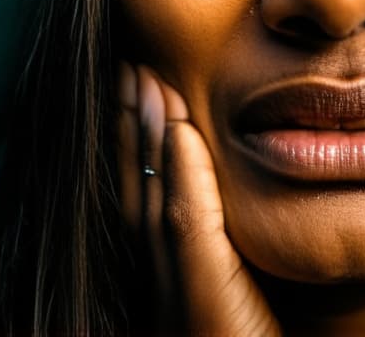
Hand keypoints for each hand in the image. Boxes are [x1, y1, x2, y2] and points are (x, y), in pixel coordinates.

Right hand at [117, 63, 279, 335]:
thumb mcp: (238, 287)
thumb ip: (227, 243)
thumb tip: (228, 192)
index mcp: (171, 272)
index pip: (147, 189)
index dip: (137, 136)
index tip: (138, 81)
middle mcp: (161, 275)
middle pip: (136, 183)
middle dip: (127, 123)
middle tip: (126, 64)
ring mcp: (174, 287)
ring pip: (150, 194)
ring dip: (143, 134)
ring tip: (141, 78)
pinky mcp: (202, 299)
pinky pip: (186, 228)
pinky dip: (181, 175)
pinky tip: (180, 130)